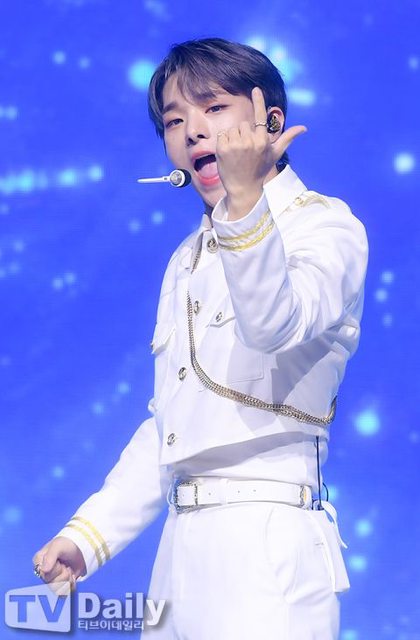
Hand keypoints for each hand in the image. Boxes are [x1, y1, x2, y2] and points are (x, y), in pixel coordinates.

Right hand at [32, 537, 86, 592]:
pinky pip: (63, 592)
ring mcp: (51, 579)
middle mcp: (43, 572)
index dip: (54, 569)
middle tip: (65, 565)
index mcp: (39, 561)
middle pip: (50, 583)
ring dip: (67, 579)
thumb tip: (44, 570)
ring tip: (69, 569)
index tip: (59, 562)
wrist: (81, 548)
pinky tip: (72, 576)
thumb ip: (50, 556)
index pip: (43, 573)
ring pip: (56, 589)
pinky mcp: (60, 584)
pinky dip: (70, 584)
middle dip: (62, 573)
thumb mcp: (58, 545)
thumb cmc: (67, 544)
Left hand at [216, 87, 305, 218]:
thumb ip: (288, 138)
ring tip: (237, 153)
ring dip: (234, 138)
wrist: (243, 188)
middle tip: (245, 151)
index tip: (255, 89)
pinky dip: (224, 142)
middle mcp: (250, 141)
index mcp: (263, 141)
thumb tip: (303, 128)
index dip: (258, 101)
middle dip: (244, 134)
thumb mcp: (275, 154)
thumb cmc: (260, 170)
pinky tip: (229, 154)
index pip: (260, 116)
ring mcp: (236, 145)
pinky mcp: (223, 149)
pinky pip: (223, 135)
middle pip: (244, 124)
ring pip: (233, 129)